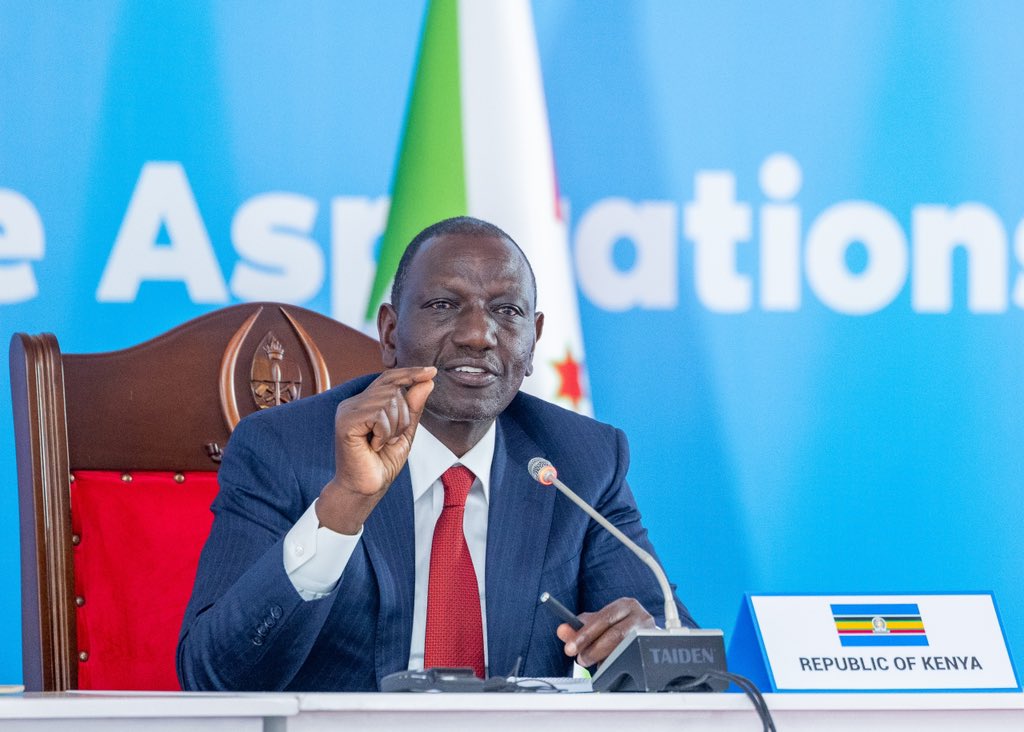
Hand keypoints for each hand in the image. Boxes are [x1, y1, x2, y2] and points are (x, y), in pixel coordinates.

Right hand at [315, 366, 435, 533]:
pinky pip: (378, 415)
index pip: (389, 378)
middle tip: (390, 439)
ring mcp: (347, 411)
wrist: (366, 489)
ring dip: (394, 427)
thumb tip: (427, 381)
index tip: (432, 371)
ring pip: (389, 402)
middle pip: (394, 390)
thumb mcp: (406, 432)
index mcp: (365, 403)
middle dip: (404, 416)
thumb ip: (414, 407)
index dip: (410, 373)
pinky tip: (374, 446)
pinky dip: (384, 433)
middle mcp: (354, 403)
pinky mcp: (345, 422)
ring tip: (381, 444)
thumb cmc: (382, 463)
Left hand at [556, 597, 655, 666]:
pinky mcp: (654, 648)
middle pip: (615, 634)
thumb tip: (562, 631)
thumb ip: (579, 628)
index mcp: (625, 605)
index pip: (603, 618)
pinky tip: (611, 665)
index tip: (570, 648)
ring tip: (595, 663)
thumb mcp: (600, 625)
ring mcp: (650, 633)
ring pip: (625, 648)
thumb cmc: (620, 629)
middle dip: (593, 649)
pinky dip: (619, 664)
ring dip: (606, 658)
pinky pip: (633, 658)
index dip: (584, 634)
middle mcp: (641, 615)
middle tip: (581, 659)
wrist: (647, 637)